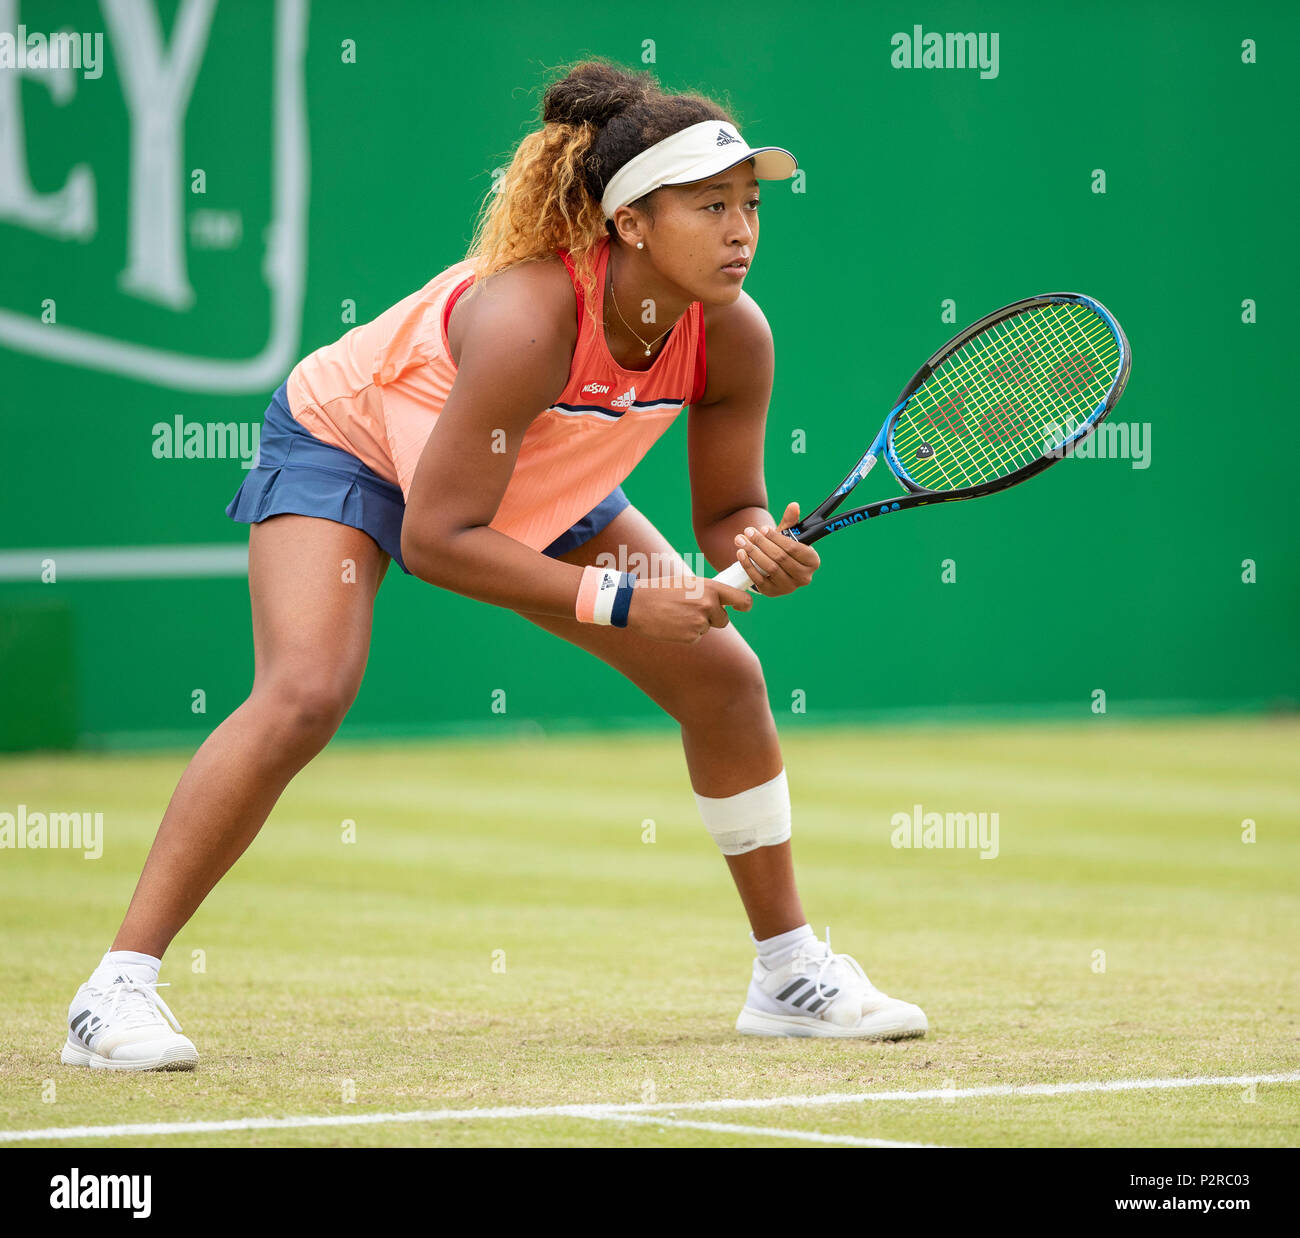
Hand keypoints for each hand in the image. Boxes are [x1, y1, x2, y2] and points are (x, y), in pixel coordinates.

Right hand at [624, 574, 753, 643]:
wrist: (638, 603)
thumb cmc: (661, 590)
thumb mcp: (689, 583)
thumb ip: (708, 591)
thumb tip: (724, 600)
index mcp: (710, 587)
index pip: (742, 600)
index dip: (744, 605)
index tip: (743, 607)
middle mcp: (709, 604)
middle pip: (724, 619)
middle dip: (712, 618)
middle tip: (692, 611)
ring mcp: (700, 621)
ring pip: (707, 628)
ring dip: (696, 624)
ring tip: (677, 614)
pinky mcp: (691, 636)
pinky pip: (696, 637)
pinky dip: (686, 633)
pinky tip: (672, 624)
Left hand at [733, 501, 820, 595]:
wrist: (774, 568)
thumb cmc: (783, 548)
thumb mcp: (788, 535)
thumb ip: (790, 521)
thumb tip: (793, 506)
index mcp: (812, 561)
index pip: (794, 548)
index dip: (777, 538)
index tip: (763, 528)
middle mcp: (804, 577)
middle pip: (780, 557)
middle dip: (762, 543)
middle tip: (748, 531)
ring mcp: (788, 587)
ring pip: (769, 567)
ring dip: (753, 552)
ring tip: (741, 539)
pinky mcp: (772, 592)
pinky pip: (758, 578)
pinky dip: (748, 565)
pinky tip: (740, 553)